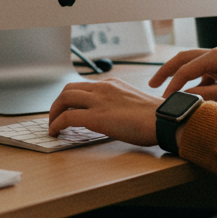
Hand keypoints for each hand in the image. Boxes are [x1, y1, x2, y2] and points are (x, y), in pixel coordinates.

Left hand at [47, 78, 162, 145]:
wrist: (164, 120)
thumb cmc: (155, 117)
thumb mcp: (133, 102)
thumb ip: (118, 104)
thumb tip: (111, 117)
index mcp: (112, 84)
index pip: (83, 86)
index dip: (71, 98)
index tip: (67, 109)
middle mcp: (103, 88)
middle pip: (69, 89)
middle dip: (57, 103)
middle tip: (55, 116)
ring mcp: (99, 101)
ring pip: (64, 98)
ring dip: (54, 112)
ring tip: (52, 125)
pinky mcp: (97, 117)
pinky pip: (67, 117)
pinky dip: (56, 124)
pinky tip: (55, 132)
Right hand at [150, 47, 216, 104]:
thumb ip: (208, 96)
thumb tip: (186, 99)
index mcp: (215, 57)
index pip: (184, 70)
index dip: (172, 86)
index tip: (163, 101)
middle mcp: (216, 54)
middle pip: (183, 59)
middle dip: (166, 72)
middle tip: (152, 85)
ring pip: (193, 63)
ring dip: (179, 75)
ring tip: (169, 89)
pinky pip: (205, 71)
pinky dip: (195, 80)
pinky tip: (196, 94)